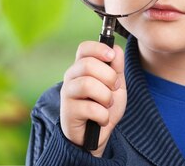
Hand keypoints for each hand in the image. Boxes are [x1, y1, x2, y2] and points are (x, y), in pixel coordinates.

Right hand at [60, 41, 126, 156]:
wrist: (96, 137)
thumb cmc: (103, 107)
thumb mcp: (116, 86)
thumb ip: (116, 68)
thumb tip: (116, 49)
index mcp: (82, 67)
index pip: (84, 48)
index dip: (99, 48)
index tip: (111, 56)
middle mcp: (71, 77)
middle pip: (88, 64)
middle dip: (109, 77)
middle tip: (114, 89)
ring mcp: (67, 93)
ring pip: (88, 84)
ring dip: (106, 97)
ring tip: (107, 105)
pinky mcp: (68, 112)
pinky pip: (90, 108)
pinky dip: (103, 115)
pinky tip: (102, 119)